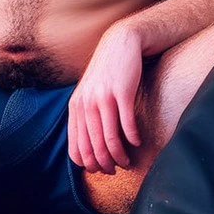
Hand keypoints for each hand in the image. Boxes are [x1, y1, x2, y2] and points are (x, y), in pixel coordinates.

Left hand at [68, 24, 143, 174]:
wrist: (120, 43)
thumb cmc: (106, 73)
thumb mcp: (89, 93)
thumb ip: (86, 116)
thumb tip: (91, 147)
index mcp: (76, 107)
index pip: (76, 148)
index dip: (88, 165)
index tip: (100, 170)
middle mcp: (86, 104)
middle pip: (94, 147)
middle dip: (105, 165)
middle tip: (116, 170)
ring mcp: (104, 98)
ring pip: (110, 139)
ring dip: (120, 156)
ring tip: (127, 162)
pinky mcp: (122, 92)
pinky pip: (127, 124)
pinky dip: (133, 138)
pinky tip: (137, 142)